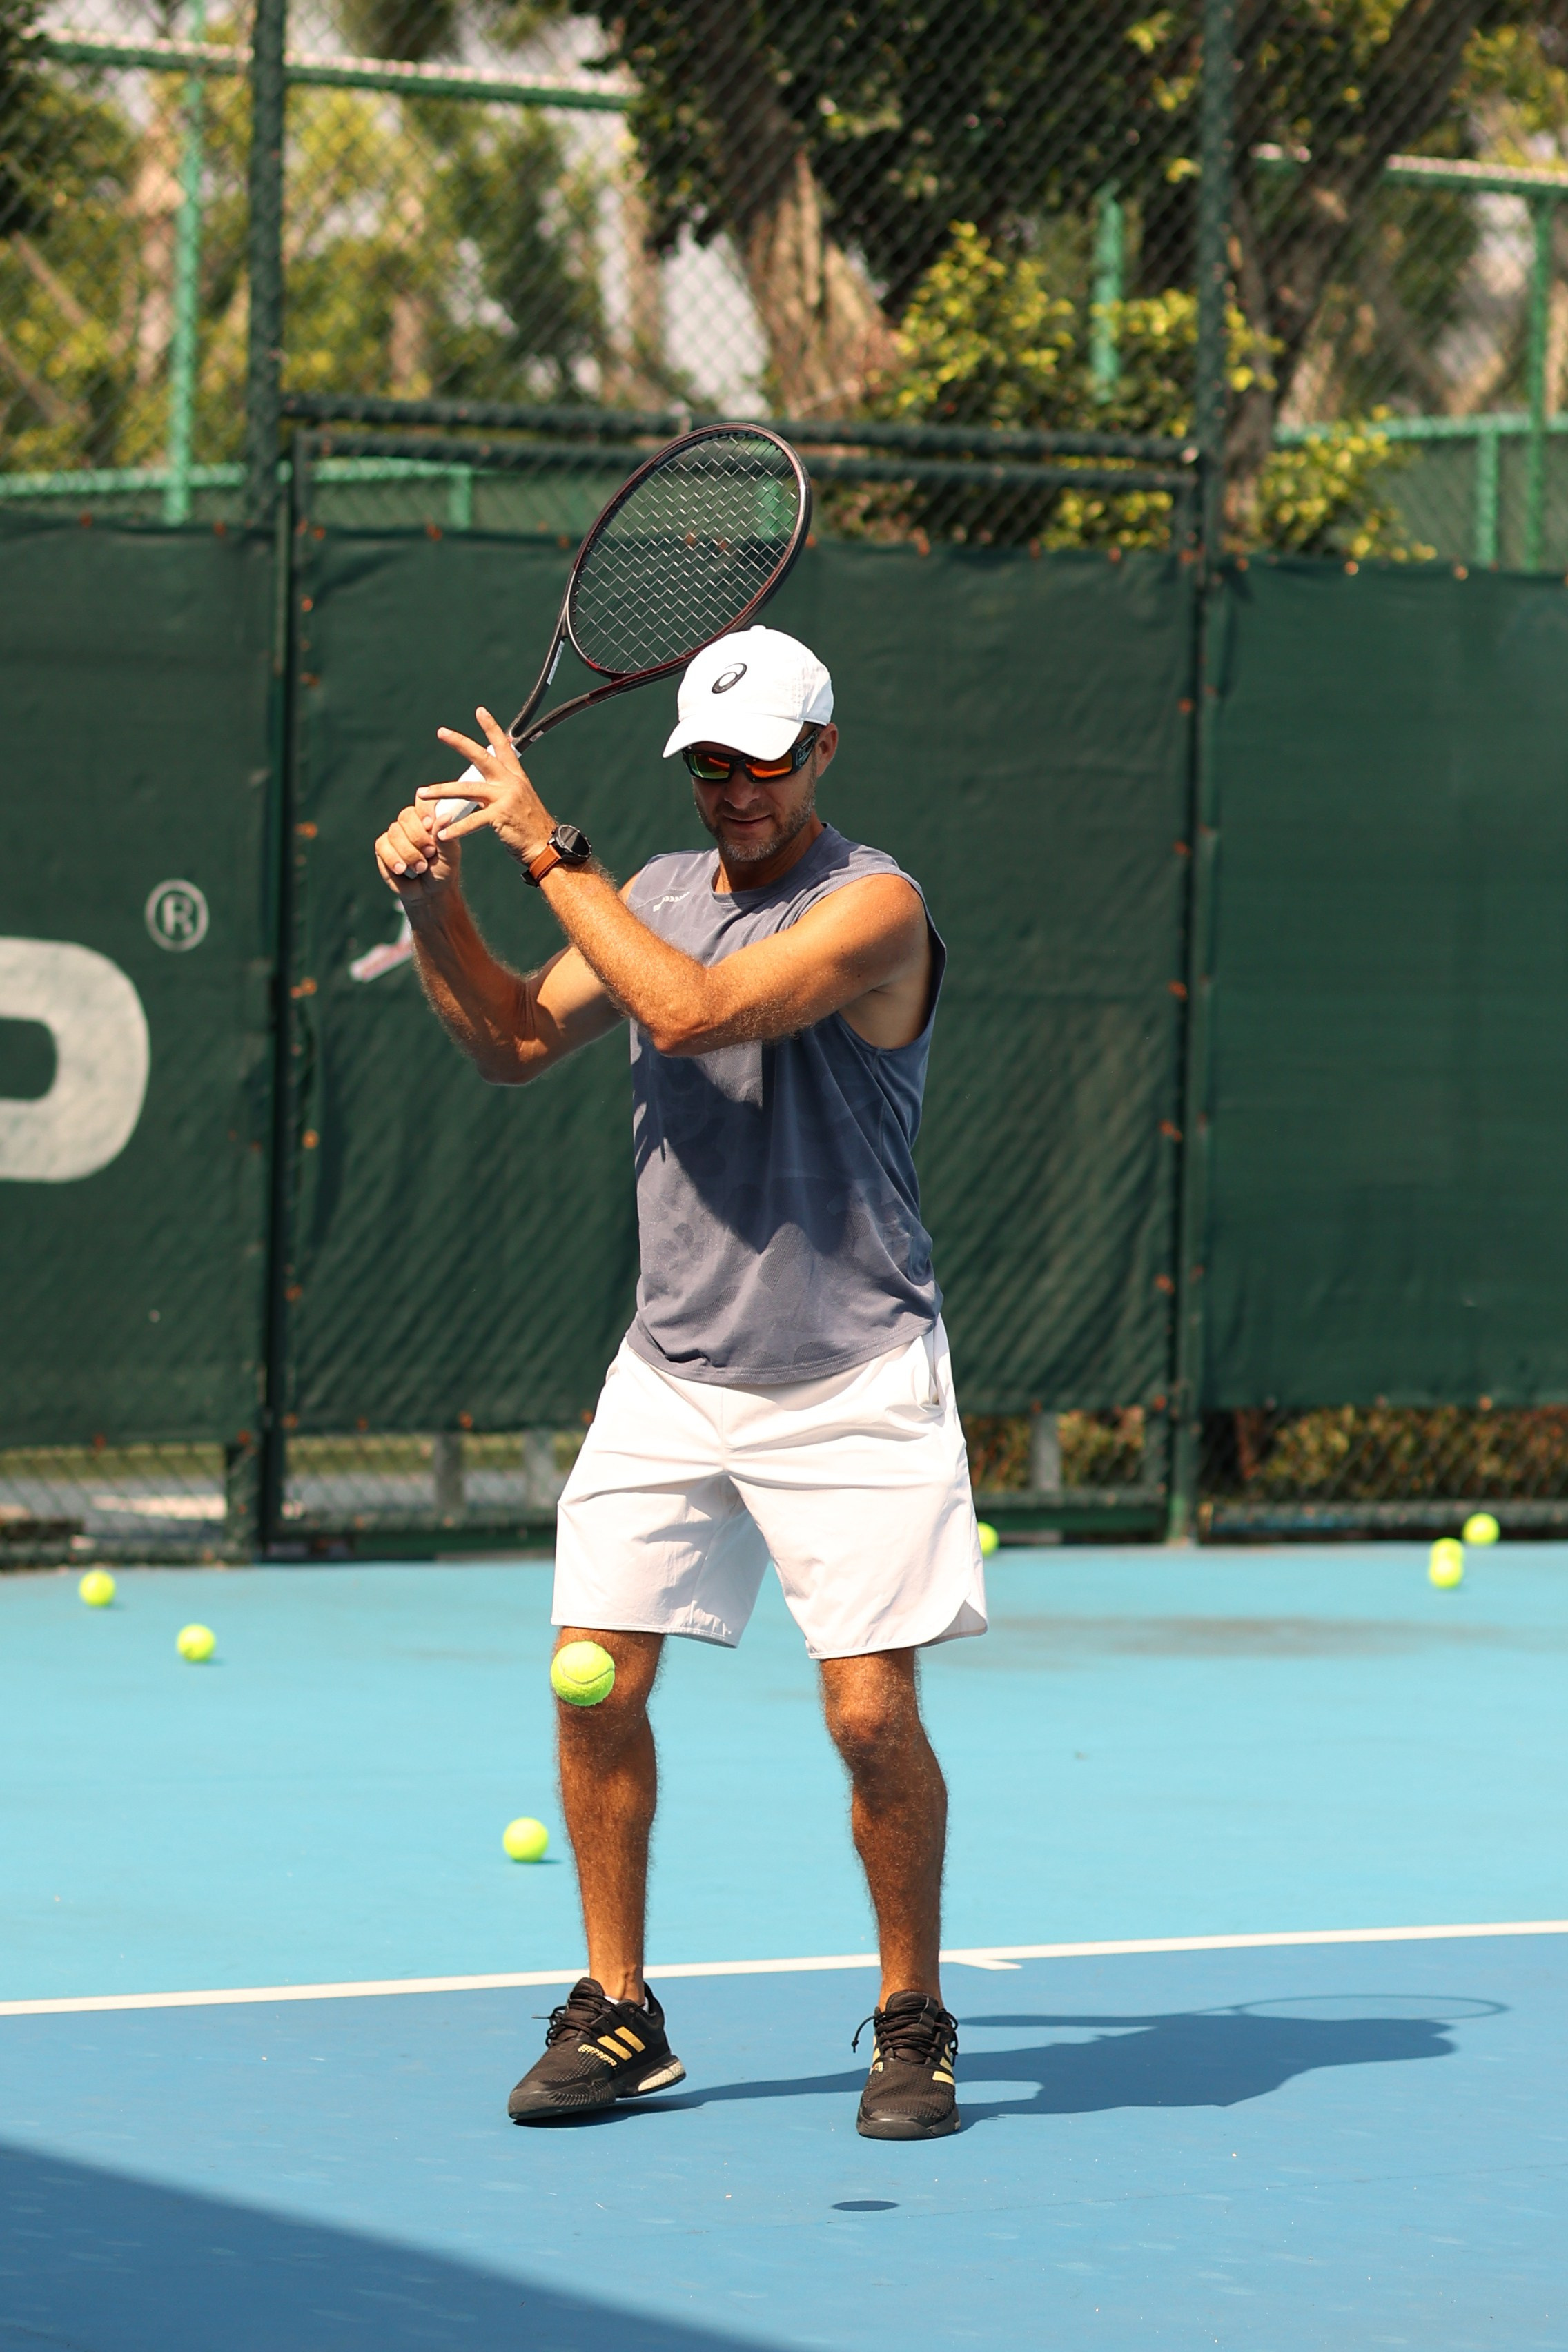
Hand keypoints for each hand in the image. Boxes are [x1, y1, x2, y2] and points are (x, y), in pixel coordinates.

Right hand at [375, 796, 460, 904]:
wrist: (429, 893)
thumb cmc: (443, 870)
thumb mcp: (449, 854)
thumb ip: (445, 835)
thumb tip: (445, 816)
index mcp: (429, 818)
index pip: (423, 801)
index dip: (424, 810)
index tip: (429, 824)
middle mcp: (410, 823)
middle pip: (406, 816)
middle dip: (418, 837)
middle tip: (430, 853)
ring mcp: (395, 834)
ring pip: (394, 832)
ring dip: (408, 853)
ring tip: (420, 868)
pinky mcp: (383, 847)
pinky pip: (382, 846)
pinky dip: (393, 859)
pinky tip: (402, 869)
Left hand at [419, 707, 555, 869]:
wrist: (546, 846)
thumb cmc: (530, 828)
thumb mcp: (516, 803)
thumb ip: (498, 792)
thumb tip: (478, 792)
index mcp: (515, 777)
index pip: (503, 747)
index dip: (491, 728)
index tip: (480, 711)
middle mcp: (510, 783)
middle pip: (481, 757)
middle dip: (459, 743)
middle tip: (441, 732)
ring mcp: (505, 798)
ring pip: (466, 789)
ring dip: (441, 791)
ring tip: (421, 793)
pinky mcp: (500, 816)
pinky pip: (472, 821)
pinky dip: (456, 829)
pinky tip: (442, 834)